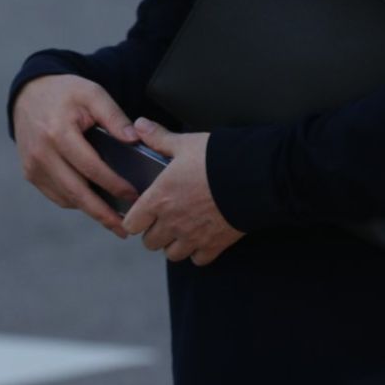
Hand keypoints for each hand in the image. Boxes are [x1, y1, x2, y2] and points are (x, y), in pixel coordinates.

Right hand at [12, 74, 139, 239]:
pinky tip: (95, 204)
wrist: (31, 93)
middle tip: (124, 229)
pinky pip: (56, 194)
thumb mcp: (93, 94)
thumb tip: (135, 140)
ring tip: (114, 221)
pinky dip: (76, 201)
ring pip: (66, 197)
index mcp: (58, 132)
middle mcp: (42, 153)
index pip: (90, 167)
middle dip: (102, 213)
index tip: (133, 196)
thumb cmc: (67, 93)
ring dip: (90, 211)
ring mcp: (33, 166)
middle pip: (76, 192)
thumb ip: (114, 116)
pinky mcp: (30, 173)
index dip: (112, 184)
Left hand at [122, 119, 244, 265]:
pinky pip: (198, 259)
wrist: (252, 178)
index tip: (143, 211)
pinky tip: (203, 237)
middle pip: (150, 242)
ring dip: (174, 244)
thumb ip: (159, 138)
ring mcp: (192, 237)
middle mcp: (172, 222)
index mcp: (159, 198)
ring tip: (182, 229)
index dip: (135, 217)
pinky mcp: (214, 245)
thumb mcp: (186, 143)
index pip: (131, 223)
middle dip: (154, 232)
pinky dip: (198, 252)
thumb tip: (139, 125)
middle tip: (164, 218)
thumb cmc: (217, 159)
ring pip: (172, 254)